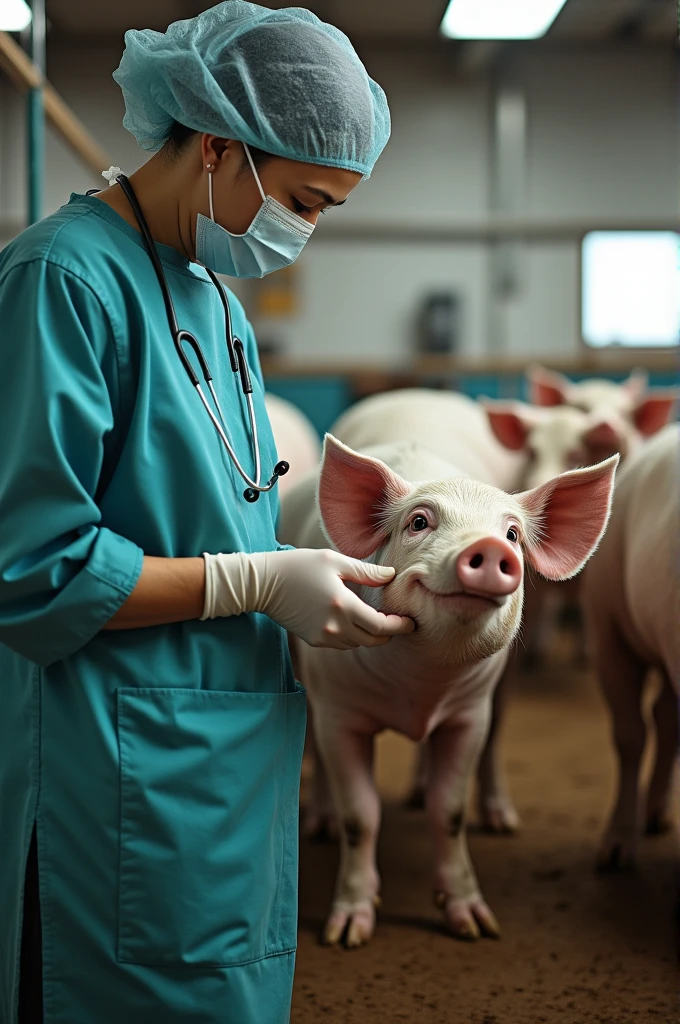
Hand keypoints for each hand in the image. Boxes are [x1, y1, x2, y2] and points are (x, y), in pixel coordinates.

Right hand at [202, 548, 414, 649]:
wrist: (264, 584)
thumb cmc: (299, 566)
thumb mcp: (335, 561)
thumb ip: (366, 572)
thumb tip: (391, 575)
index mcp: (343, 606)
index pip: (381, 626)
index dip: (399, 626)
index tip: (411, 622)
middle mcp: (335, 627)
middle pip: (372, 640)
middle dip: (388, 633)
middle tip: (399, 623)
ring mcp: (323, 637)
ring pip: (357, 644)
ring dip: (370, 635)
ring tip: (378, 621)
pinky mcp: (314, 640)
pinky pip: (341, 643)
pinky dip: (353, 636)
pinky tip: (355, 623)